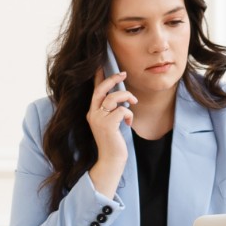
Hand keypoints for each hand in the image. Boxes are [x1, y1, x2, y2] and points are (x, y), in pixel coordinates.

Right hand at [87, 68, 134, 196]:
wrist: (112, 159)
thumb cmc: (114, 141)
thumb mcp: (111, 123)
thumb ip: (112, 110)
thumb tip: (122, 97)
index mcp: (92, 112)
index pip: (94, 91)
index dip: (99, 77)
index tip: (101, 65)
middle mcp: (92, 114)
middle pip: (101, 89)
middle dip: (113, 79)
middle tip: (123, 73)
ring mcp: (98, 119)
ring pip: (113, 97)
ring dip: (127, 97)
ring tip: (133, 102)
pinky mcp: (107, 125)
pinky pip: (122, 110)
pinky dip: (129, 114)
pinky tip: (129, 122)